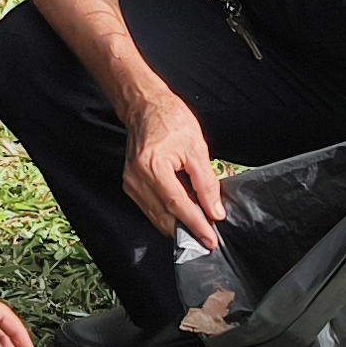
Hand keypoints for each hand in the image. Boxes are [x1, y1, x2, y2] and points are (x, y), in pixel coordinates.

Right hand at [120, 89, 224, 253]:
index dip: (195, 224)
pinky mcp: (131, 185)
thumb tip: (214, 211)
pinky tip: (183, 214)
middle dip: (188, 232)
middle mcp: (137, 178)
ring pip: (157, 217)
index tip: (210, 239)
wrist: (145, 106)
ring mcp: (131, 183)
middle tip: (208, 239)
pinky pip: (151, 209)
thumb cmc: (170, 119)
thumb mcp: (197, 148)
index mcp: (153, 166)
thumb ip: (206, 183)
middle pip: (164, 217)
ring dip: (178, 226)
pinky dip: (168, 215)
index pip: (177, 205)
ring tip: (199, 227)